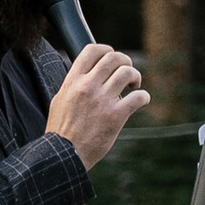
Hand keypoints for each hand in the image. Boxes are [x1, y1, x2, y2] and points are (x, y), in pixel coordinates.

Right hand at [47, 44, 150, 170]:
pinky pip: (139, 97)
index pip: (91, 50)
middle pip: (114, 57)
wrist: (64, 155)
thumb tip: (87, 73)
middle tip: (127, 73)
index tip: (112, 58)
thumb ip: (74, 84)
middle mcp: (87, 86)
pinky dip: (144, 97)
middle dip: (125, 62)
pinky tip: (141, 101)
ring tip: (133, 87)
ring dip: (135, 77)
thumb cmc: (62, 130)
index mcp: (73, 81)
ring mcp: (102, 100)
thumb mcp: (60, 99)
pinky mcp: (116, 116)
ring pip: (128, 73)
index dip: (106, 50)